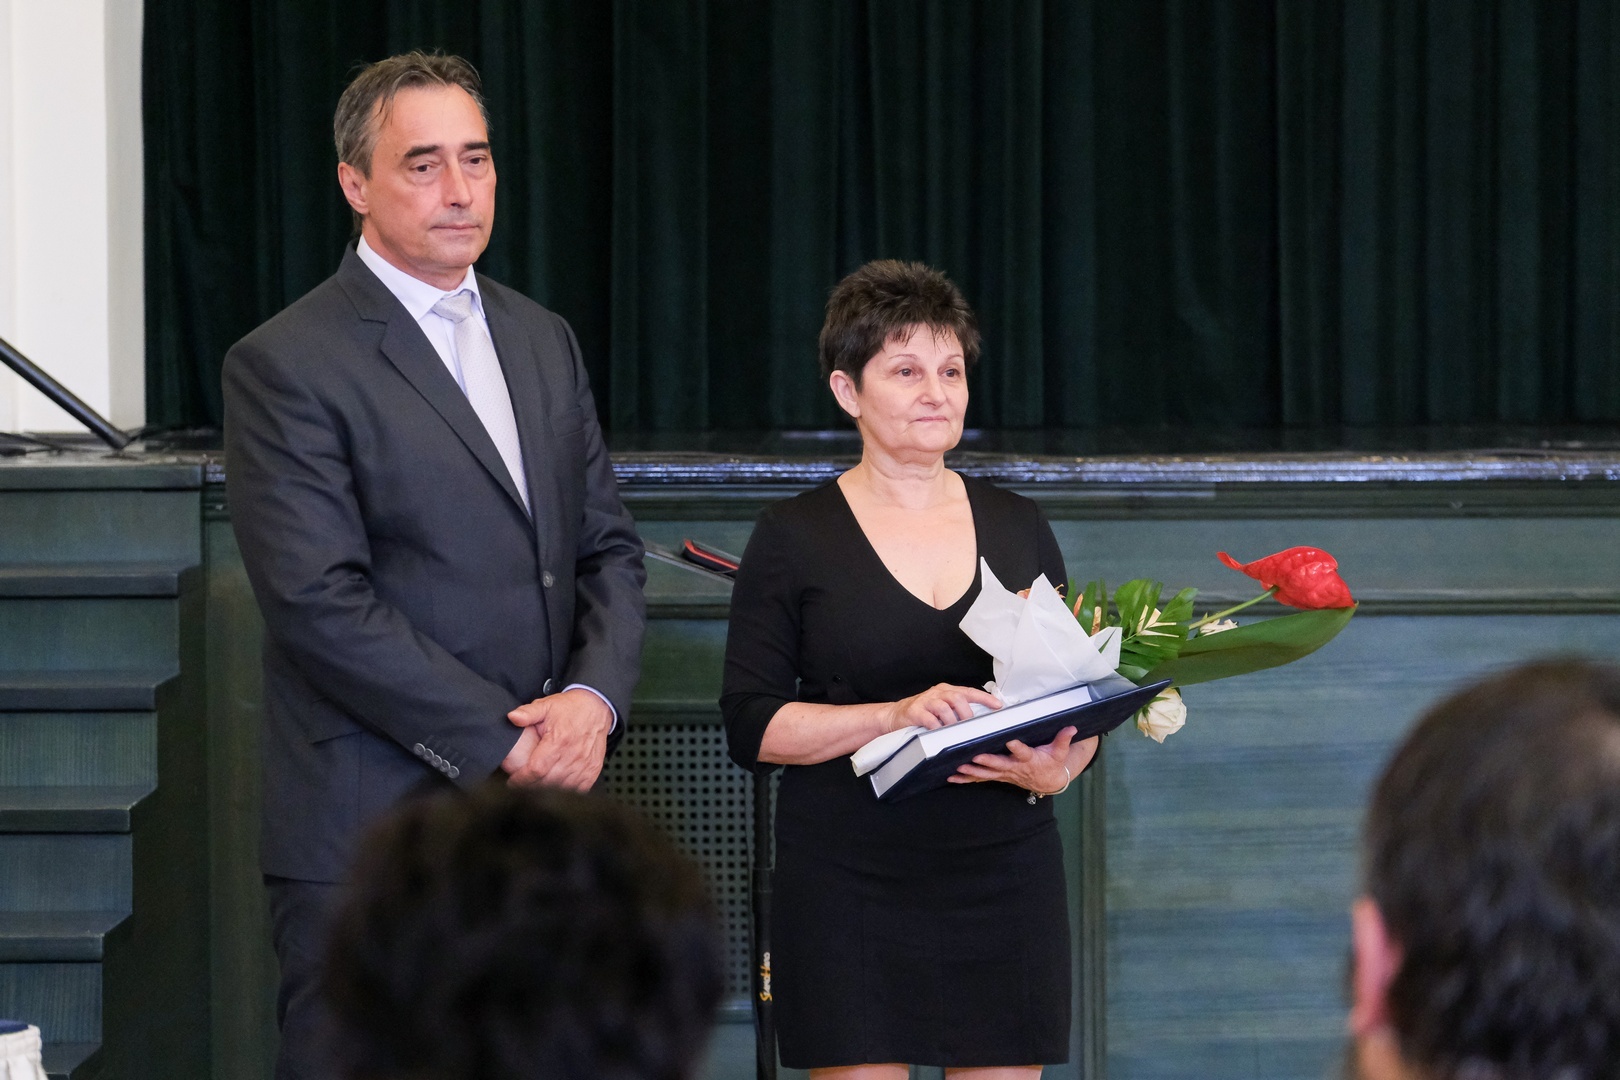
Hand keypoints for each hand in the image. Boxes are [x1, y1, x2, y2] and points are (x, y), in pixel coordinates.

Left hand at [502, 688, 612, 790]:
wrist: (596, 707)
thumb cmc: (571, 709)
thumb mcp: (546, 706)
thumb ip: (528, 713)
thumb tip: (512, 718)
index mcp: (559, 741)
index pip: (537, 769)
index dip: (522, 779)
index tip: (513, 782)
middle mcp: (573, 755)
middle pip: (548, 782)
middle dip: (531, 787)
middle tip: (522, 785)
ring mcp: (584, 765)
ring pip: (562, 788)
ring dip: (547, 790)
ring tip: (536, 786)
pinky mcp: (592, 771)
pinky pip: (578, 789)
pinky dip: (566, 791)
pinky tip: (557, 787)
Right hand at [883, 683, 1001, 731]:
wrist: (895, 716)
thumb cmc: (923, 714)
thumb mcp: (941, 708)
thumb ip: (956, 710)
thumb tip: (979, 720)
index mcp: (947, 690)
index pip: (969, 692)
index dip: (985, 698)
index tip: (998, 706)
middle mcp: (937, 693)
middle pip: (957, 698)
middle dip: (966, 713)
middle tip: (968, 726)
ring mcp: (925, 701)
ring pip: (944, 707)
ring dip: (951, 722)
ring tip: (951, 731)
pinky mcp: (915, 711)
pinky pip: (930, 719)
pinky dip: (936, 727)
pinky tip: (937, 732)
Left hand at [950, 727, 1097, 790]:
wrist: (1047, 781)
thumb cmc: (1051, 763)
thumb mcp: (1060, 752)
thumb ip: (1063, 739)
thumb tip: (1071, 727)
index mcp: (1029, 759)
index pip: (1023, 752)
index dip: (1017, 748)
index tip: (1010, 741)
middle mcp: (1015, 767)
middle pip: (999, 764)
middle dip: (986, 761)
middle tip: (974, 756)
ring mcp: (1005, 773)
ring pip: (986, 773)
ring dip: (972, 771)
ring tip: (957, 767)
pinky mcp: (998, 776)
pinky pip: (980, 778)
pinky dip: (966, 779)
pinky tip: (952, 777)